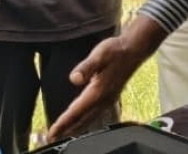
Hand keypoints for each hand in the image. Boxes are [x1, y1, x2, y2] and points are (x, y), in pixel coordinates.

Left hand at [48, 17, 163, 139]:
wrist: (134, 49)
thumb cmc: (116, 50)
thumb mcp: (99, 54)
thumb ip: (86, 66)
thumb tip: (74, 78)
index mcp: (99, 91)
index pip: (77, 111)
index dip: (63, 122)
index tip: (52, 132)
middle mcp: (104, 99)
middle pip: (82, 120)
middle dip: (67, 130)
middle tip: (52, 138)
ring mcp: (108, 99)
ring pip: (89, 119)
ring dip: (76, 128)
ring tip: (64, 134)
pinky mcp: (110, 97)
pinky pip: (95, 115)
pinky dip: (85, 122)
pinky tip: (83, 122)